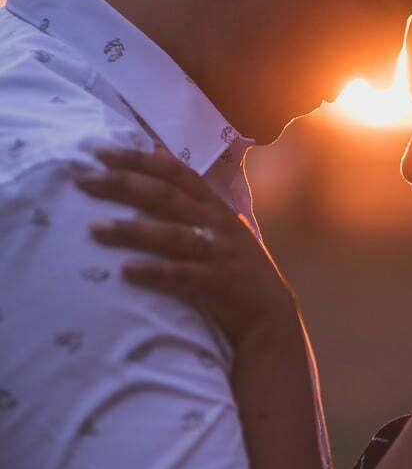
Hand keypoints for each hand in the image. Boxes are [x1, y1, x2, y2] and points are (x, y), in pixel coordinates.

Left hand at [76, 146, 297, 344]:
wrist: (270, 315)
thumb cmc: (236, 268)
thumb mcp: (219, 223)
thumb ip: (189, 192)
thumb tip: (158, 153)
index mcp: (214, 207)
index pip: (175, 172)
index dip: (138, 159)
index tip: (100, 153)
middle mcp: (217, 224)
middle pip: (167, 196)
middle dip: (124, 186)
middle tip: (84, 182)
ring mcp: (219, 253)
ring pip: (171, 235)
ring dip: (131, 230)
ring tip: (95, 228)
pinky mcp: (218, 284)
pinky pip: (182, 275)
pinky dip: (154, 272)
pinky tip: (126, 271)